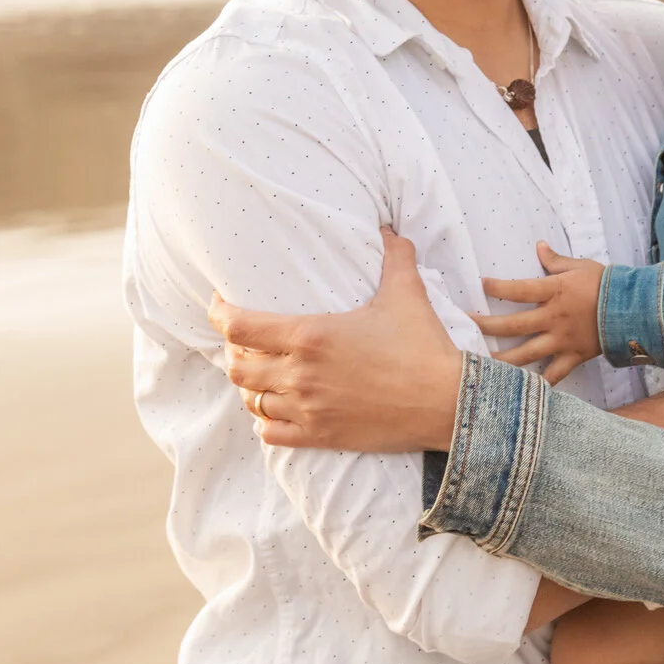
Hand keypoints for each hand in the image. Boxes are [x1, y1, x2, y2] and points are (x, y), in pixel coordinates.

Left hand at [208, 227, 463, 451]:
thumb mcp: (406, 292)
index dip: (219, 314)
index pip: (240, 326)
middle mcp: (299, 374)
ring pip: (252, 401)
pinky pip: (272, 434)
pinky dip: (266, 422)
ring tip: (260, 374)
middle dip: (235, 352)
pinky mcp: (321, 436)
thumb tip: (389, 227)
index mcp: (309, 336)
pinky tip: (273, 411)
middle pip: (238, 366)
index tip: (218, 304)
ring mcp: (308, 409)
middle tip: (245, 341)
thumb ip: (394, 255)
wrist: (446, 403)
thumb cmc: (423, 346)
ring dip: (251, 386)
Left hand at [474, 243, 604, 384]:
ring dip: (502, 360)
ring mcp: (562, 340)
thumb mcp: (579, 266)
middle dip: (486, 326)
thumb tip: (539, 246)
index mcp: (554, 292)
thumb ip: (555, 260)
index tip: (482, 285)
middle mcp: (554, 318)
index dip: (498, 287)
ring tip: (480, 365)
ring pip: (526, 354)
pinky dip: (539, 385)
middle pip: (513, 325)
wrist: (634, 308)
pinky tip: (521, 392)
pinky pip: (554, 375)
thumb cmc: (605, 284)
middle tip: (464, 327)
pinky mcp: (573, 357)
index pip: (519, 290)